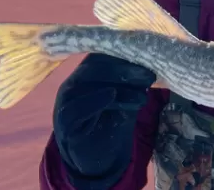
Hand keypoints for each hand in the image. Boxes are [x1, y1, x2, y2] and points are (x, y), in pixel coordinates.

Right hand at [53, 53, 155, 185]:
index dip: (124, 56)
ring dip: (117, 86)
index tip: (148, 59)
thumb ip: (132, 82)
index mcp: (87, 74)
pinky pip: (74, 108)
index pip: (102, 56)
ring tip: (142, 95)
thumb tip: (149, 64)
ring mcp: (65, 102)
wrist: (100, 157)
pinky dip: (94, 100)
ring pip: (86, 83)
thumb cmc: (113, 121)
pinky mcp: (64, 123)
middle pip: (94, 67)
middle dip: (124, 69)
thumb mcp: (127, 98)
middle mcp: (73, 84)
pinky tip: (111, 96)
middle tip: (149, 76)